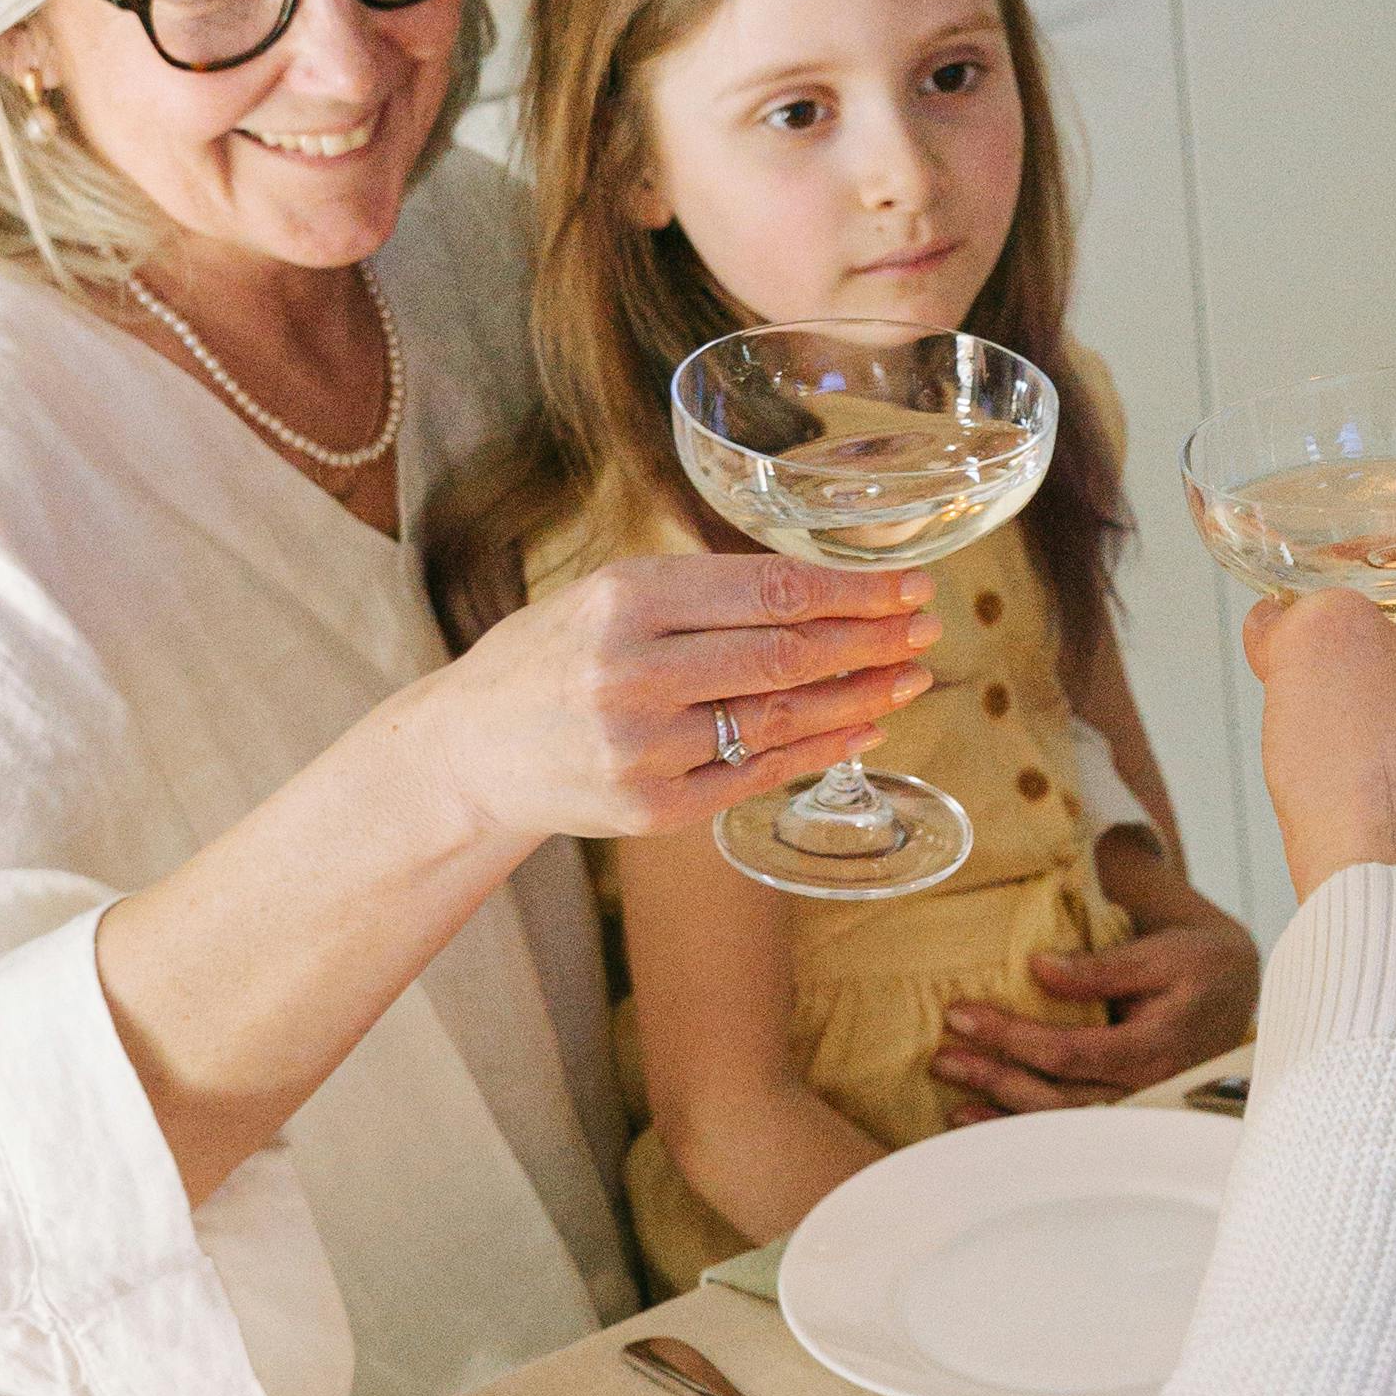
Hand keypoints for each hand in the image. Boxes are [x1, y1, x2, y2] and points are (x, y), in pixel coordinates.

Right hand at [415, 550, 931, 856]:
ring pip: (780, 718)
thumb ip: (701, 592)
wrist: (469, 750)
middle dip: (871, 640)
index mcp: (624, 600)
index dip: (853, 591)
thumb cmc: (550, 659)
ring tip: (908, 677)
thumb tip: (823, 587)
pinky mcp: (652, 809)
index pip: (768, 591)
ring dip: (860, 698)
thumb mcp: (606, 597)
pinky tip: (862, 729)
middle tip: (925, 629)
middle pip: (785, 654)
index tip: (908, 585)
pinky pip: (758, 776)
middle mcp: (632, 672)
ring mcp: (642, 748)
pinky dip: (820, 750)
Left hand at [938, 893, 1261, 1113]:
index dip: (1011, 1038)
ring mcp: (1137, 1108)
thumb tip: (1038, 968)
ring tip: (953, 1106)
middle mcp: (1146, 1090)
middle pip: (1058, 1098)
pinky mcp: (1127, 1113)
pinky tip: (987, 1125)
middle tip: (942, 1059)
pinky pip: (1072, 1129)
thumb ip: (1103, 967)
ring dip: (1005, 1116)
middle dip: (995, 1079)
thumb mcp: (1161, 953)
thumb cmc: (1198, 966)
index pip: (1069, 1052)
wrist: (1235, 991)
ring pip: (1063, 1124)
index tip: (960, 1015)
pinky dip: (1026, 1128)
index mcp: (1156, 1047)